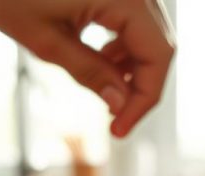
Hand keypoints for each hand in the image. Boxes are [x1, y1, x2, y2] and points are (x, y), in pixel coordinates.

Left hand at [0, 0, 174, 137]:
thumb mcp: (45, 40)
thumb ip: (89, 72)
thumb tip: (121, 104)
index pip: (158, 55)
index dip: (144, 98)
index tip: (119, 129)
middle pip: (159, 45)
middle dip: (140, 86)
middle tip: (115, 119)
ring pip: (149, 33)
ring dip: (133, 66)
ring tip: (105, 89)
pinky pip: (133, 18)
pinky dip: (123, 44)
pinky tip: (102, 58)